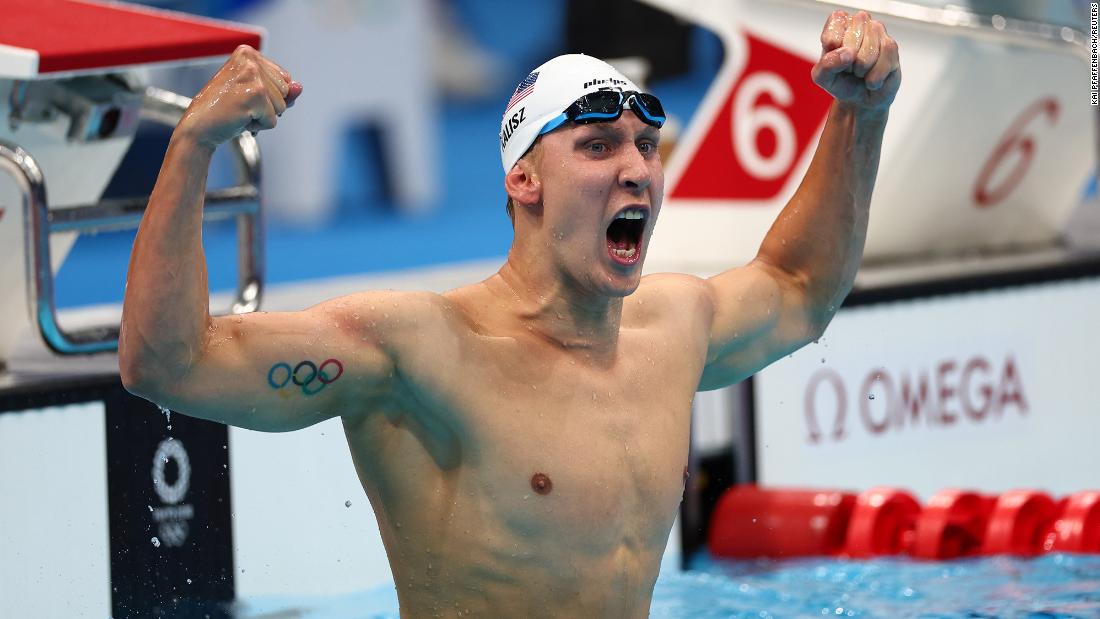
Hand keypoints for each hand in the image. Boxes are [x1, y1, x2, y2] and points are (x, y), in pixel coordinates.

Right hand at [177, 45, 302, 150]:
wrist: (198, 128)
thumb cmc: (225, 110)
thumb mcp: (256, 96)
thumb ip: (282, 91)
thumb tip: (299, 87)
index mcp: (248, 53)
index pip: (284, 79)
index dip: (269, 96)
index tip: (243, 96)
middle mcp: (250, 59)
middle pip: (285, 92)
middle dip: (267, 107)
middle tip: (240, 106)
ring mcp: (252, 76)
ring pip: (282, 107)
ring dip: (262, 116)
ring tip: (239, 112)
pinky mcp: (255, 95)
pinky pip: (273, 121)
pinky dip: (258, 126)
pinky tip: (238, 119)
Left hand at [811, 11, 899, 110]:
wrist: (860, 98)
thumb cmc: (840, 81)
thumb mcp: (823, 77)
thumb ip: (826, 65)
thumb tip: (847, 54)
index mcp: (838, 23)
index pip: (833, 31)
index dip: (833, 51)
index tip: (833, 59)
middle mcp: (860, 21)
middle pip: (852, 42)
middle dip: (848, 64)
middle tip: (849, 68)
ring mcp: (878, 31)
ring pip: (869, 51)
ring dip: (862, 70)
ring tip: (860, 72)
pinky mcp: (892, 46)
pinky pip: (884, 61)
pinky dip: (874, 78)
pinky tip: (872, 79)